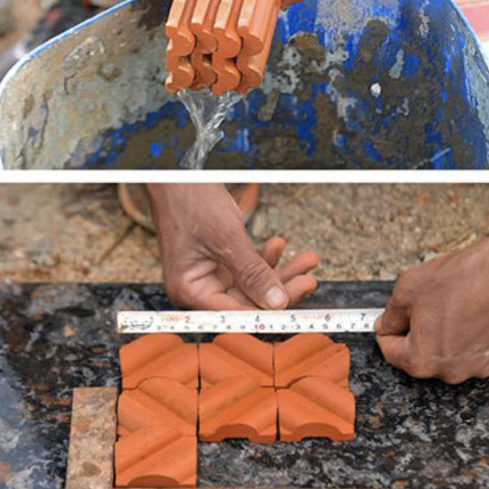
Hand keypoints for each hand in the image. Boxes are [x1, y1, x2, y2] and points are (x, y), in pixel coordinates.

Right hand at [147, 184, 318, 309]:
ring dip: (281, 271)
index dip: (267, 312)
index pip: (235, 313)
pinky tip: (280, 244)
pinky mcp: (221, 261)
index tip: (297, 303)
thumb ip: (252, 273)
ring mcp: (211, 274)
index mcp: (189, 290)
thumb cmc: (190, 201)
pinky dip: (267, 258)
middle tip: (308, 279)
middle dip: (282, 288)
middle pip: (248, 300)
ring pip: (254, 284)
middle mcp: (199, 287)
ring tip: (307, 260)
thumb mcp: (227, 238)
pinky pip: (250, 267)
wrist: (180, 174)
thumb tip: (277, 303)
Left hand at [374, 236, 488, 382]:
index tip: (395, 316)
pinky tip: (477, 311)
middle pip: (422, 353)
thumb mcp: (410, 287)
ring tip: (458, 303)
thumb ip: (391, 313)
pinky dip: (473, 333)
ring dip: (448, 332)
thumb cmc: (466, 278)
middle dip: (421, 330)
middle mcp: (451, 371)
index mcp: (423, 360)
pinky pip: (477, 348)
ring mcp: (479, 367)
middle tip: (430, 303)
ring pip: (451, 351)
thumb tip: (386, 323)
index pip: (390, 351)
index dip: (389, 328)